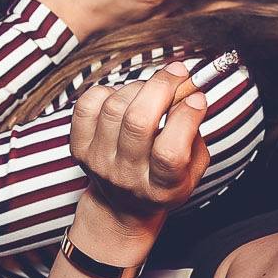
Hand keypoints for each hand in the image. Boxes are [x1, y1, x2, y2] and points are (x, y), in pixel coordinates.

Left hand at [69, 64, 210, 241]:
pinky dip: (108, 91)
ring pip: (115, 107)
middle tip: (177, 72)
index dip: (185, 119)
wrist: (122, 206)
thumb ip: (195, 136)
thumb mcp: (192, 169)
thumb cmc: (164, 180)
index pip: (169, 153)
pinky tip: (123, 97)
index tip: (197, 97)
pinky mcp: (79, 147)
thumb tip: (190, 95)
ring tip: (151, 89)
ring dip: (139, 87)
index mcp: (160, 187)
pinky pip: (88, 105)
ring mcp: (98, 161)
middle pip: (137, 122)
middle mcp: (126, 176)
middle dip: (161, 87)